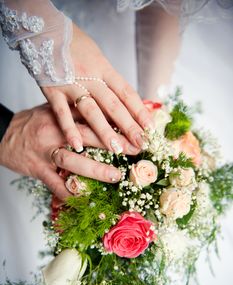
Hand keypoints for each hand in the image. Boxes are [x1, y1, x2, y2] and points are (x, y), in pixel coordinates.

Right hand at [0, 104, 137, 199]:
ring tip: (116, 176)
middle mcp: (54, 131)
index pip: (91, 116)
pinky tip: (87, 201)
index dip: (115, 122)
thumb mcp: (55, 110)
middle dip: (113, 143)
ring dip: (95, 169)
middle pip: (86, 136)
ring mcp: (45, 151)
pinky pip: (55, 184)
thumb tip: (109, 116)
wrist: (4, 135)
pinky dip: (71, 194)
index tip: (135, 129)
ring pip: (71, 160)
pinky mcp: (38, 169)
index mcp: (61, 114)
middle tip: (134, 150)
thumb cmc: (35, 123)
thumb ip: (77, 114)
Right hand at [42, 23, 152, 152]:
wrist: (44, 30)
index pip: (126, 93)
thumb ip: (108, 78)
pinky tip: (78, 145)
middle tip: (141, 144)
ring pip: (91, 111)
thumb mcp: (97, 56)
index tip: (151, 128)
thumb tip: (126, 99)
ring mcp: (71, 85)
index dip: (140, 111)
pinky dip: (69, 129)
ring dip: (104, 132)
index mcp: (104, 68)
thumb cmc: (74, 45)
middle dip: (129, 126)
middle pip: (113, 105)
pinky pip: (62, 113)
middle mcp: (90, 77)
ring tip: (117, 149)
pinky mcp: (53, 91)